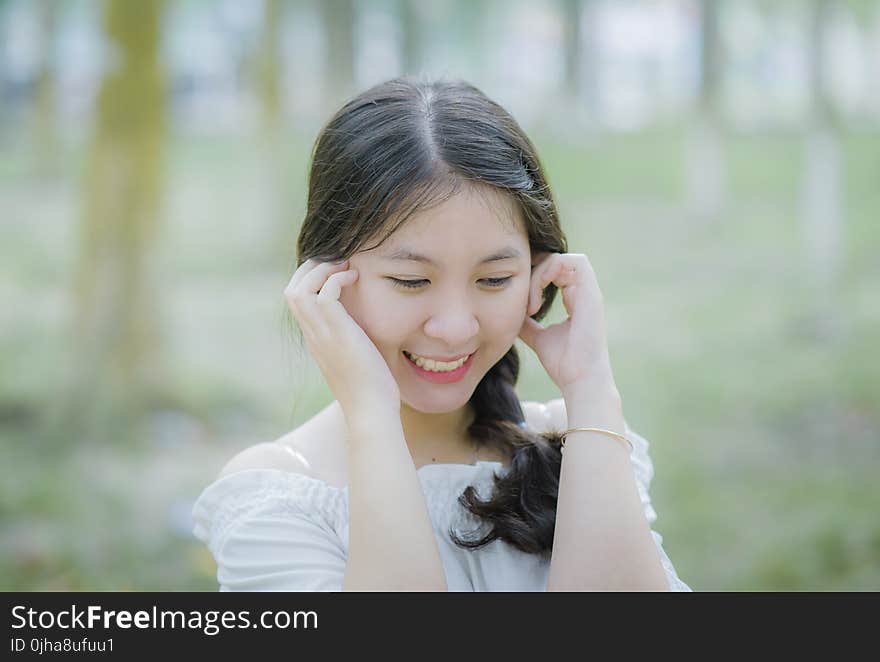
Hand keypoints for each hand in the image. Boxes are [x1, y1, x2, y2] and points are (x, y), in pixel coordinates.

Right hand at [284, 258, 400, 417]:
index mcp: (316, 339)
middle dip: (311, 268)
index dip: (310, 279)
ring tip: (344, 266)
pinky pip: (324, 294)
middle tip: (337, 262)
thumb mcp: (358, 358)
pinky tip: (355, 278)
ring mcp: (322, 334)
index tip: (333, 271)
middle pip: (291, 290)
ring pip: (300, 289)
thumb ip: (355, 340)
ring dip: (321, 269)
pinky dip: (336, 279)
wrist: (371, 410)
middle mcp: (313, 335)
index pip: (297, 300)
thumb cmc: (371, 389)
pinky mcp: (337, 333)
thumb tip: (369, 329)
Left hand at [518, 252, 617, 393]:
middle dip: (532, 274)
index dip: (534, 277)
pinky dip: (548, 274)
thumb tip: (510, 313)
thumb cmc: (563, 364)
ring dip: (538, 275)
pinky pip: (572, 262)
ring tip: (529, 305)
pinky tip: (536, 302)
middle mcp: (583, 292)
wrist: (579, 379)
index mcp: (575, 300)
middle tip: (522, 302)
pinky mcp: (591, 292)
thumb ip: (527, 323)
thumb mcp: (538, 337)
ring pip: (561, 258)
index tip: (522, 305)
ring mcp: (589, 291)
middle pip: (555, 261)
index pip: (554, 270)